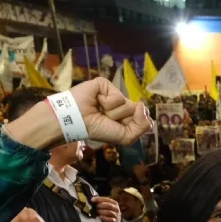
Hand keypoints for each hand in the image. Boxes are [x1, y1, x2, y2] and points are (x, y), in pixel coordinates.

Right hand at [4, 77, 151, 150]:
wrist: (76, 121)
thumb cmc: (97, 129)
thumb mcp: (125, 136)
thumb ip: (142, 126)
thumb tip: (143, 105)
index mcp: (125, 115)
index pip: (144, 118)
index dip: (134, 124)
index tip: (117, 127)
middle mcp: (121, 104)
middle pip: (137, 110)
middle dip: (122, 118)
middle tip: (106, 118)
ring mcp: (113, 93)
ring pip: (128, 104)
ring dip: (113, 112)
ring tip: (99, 110)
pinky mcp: (105, 85)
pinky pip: (117, 96)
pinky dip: (106, 102)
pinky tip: (96, 101)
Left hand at [92, 196, 121, 221]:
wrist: (116, 220)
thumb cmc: (109, 211)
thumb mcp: (107, 206)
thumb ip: (101, 202)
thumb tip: (92, 199)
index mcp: (114, 203)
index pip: (106, 199)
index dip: (98, 199)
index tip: (92, 200)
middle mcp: (116, 208)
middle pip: (108, 205)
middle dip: (100, 205)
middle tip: (95, 207)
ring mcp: (116, 215)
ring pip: (109, 212)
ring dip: (102, 211)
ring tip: (97, 212)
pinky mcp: (115, 221)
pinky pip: (110, 219)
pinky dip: (105, 218)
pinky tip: (100, 217)